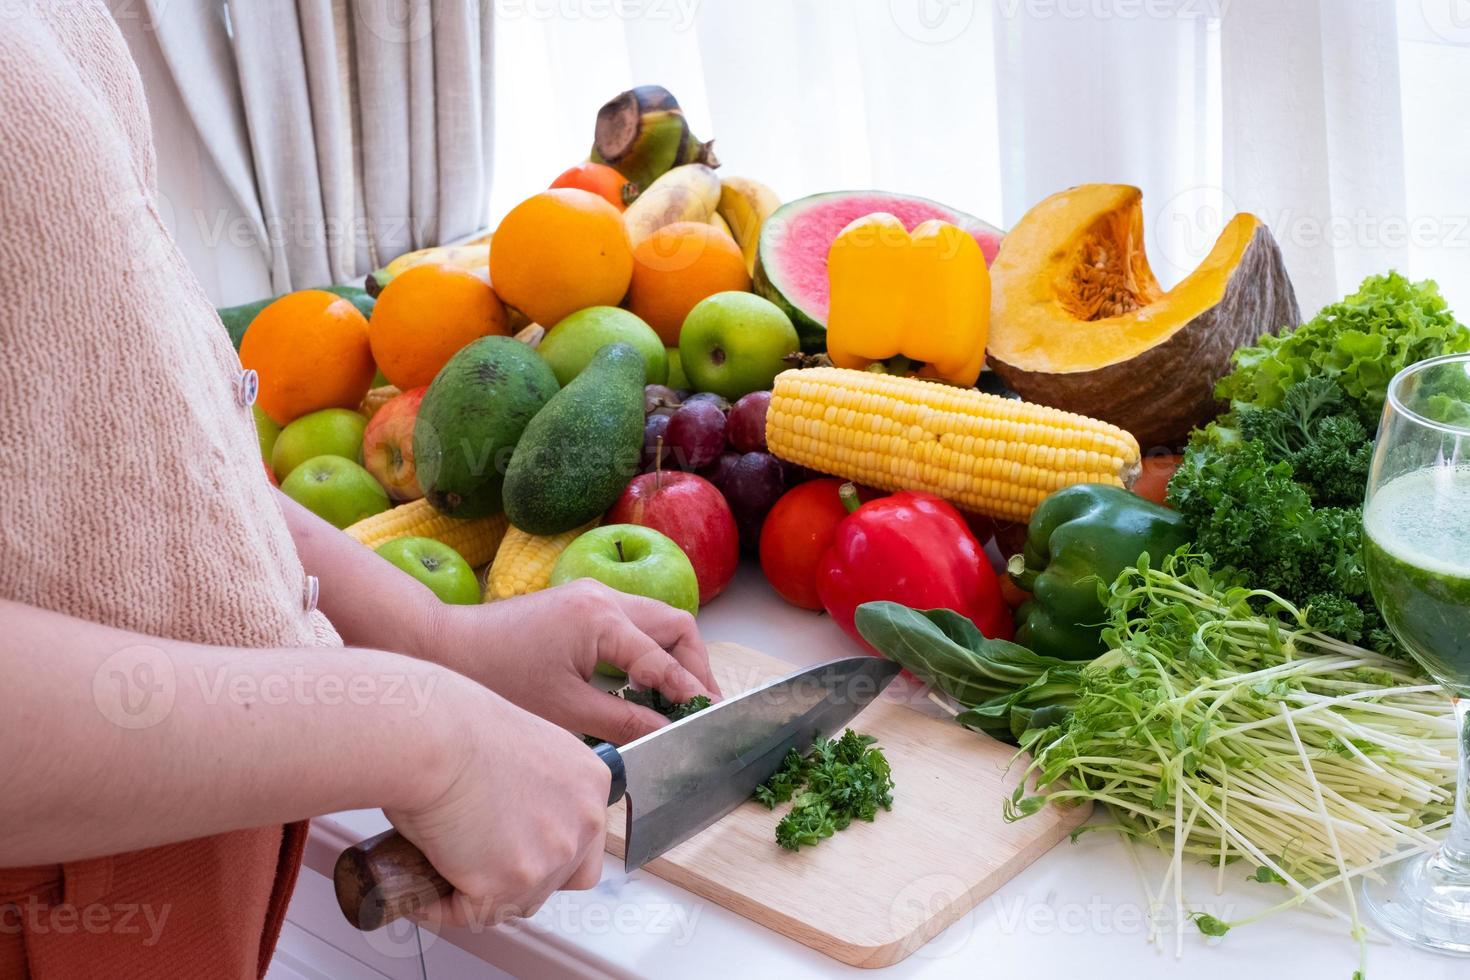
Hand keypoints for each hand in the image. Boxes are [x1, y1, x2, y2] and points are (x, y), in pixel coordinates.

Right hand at [387, 679, 610, 924]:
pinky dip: (443, 907)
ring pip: (518, 900)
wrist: (433, 736)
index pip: (586, 839)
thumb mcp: (523, 748)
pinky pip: (472, 913)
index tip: (516, 848)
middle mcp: (584, 820)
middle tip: (477, 861)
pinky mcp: (511, 883)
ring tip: (444, 868)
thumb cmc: (459, 729)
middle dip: (519, 876)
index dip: (546, 849)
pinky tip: (423, 887)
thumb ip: (536, 788)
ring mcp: (552, 855)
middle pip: (560, 877)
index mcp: (590, 781)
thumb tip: (511, 820)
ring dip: (483, 894)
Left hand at [423, 579, 721, 744]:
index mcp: (602, 620)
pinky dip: (647, 647)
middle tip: (700, 705)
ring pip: (655, 618)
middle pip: (675, 624)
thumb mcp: (565, 712)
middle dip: (694, 664)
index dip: (690, 691)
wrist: (443, 648)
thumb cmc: (496, 679)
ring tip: (676, 696)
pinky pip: (631, 620)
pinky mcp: (578, 604)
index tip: (708, 717)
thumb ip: (624, 721)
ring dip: (671, 654)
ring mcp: (590, 595)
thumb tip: (666, 735)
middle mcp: (603, 597)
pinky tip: (641, 682)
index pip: (664, 659)